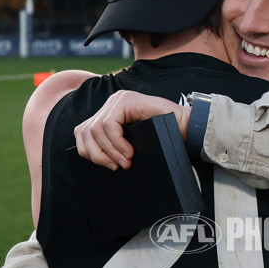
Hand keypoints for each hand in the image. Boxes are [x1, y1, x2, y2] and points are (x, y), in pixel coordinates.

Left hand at [74, 90, 190, 170]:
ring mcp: (117, 100)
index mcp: (108, 115)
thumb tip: (97, 160)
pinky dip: (117, 142)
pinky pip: (110, 124)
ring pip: (95, 129)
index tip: (107, 166)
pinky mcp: (127, 100)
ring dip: (110, 150)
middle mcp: (110, 105)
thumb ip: (114, 146)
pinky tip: (129, 152)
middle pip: (84, 131)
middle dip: (97, 154)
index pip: (82, 132)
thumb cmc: (162, 138)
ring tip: (126, 161)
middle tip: (115, 167)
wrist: (186, 128)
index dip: (89, 152)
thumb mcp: (132, 144)